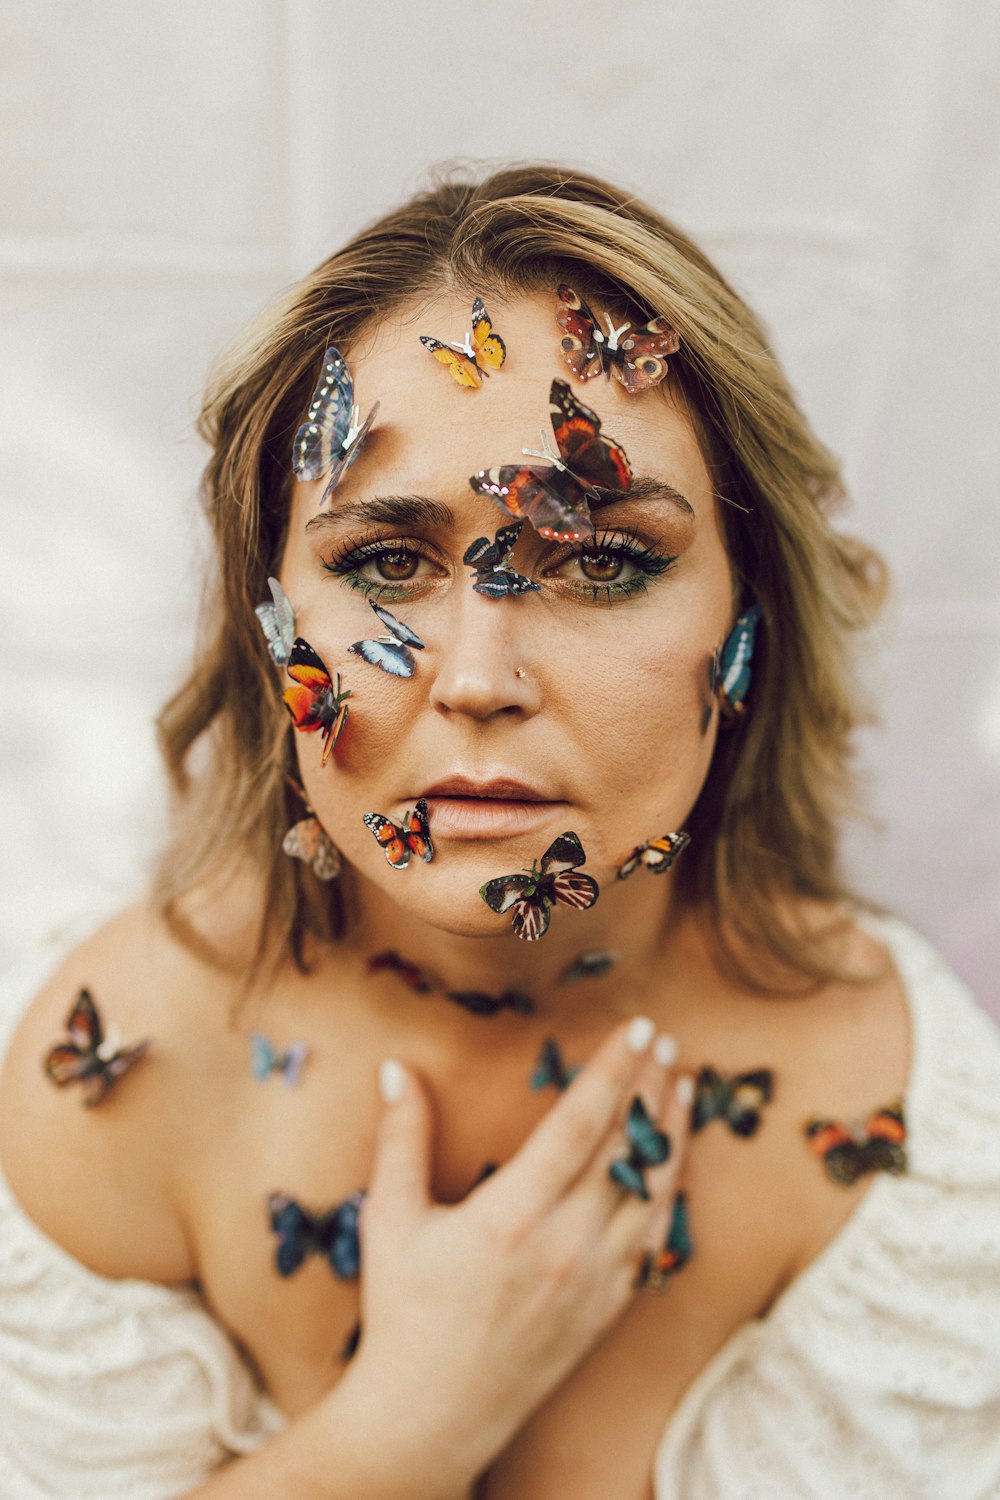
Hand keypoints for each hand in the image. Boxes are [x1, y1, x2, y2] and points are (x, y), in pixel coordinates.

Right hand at [340, 1018, 690, 1495]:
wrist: (431, 1418)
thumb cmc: (403, 1314)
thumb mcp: (390, 1219)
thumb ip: (401, 1137)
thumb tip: (395, 1069)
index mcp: (511, 1215)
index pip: (580, 1123)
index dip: (613, 1069)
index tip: (638, 1028)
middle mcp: (565, 1245)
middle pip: (626, 1148)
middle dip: (649, 1086)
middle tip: (664, 1039)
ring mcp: (594, 1279)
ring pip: (653, 1191)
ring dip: (671, 1133)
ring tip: (680, 1086)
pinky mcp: (608, 1307)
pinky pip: (654, 1238)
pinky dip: (668, 1191)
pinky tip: (671, 1162)